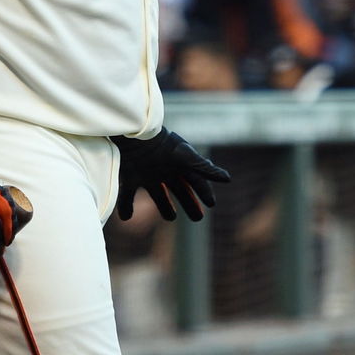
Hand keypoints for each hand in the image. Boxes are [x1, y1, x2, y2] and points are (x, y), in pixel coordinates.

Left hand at [111, 128, 230, 221]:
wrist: (137, 136)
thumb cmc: (164, 145)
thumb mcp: (186, 158)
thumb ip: (205, 169)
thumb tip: (228, 179)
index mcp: (179, 165)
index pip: (196, 181)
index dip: (204, 192)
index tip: (212, 203)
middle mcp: (165, 170)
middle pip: (180, 190)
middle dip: (189, 203)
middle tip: (198, 218)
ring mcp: (147, 174)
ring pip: (158, 194)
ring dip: (164, 206)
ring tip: (171, 217)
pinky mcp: (130, 177)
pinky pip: (128, 195)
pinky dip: (125, 207)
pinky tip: (126, 217)